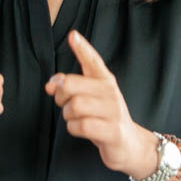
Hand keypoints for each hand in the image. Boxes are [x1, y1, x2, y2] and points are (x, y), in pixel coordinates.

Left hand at [46, 30, 156, 178]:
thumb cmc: (104, 117)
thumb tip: (50, 84)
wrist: (129, 144)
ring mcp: (113, 111)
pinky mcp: (113, 131)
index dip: (82, 48)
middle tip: (65, 104)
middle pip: (70, 85)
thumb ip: (70, 86)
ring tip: (76, 118)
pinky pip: (81, 125)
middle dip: (60, 96)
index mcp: (105, 80)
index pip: (93, 61)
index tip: (73, 35)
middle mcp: (111, 92)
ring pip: (74, 106)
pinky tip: (81, 129)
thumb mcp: (90, 98)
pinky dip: (74, 128)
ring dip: (67, 115)